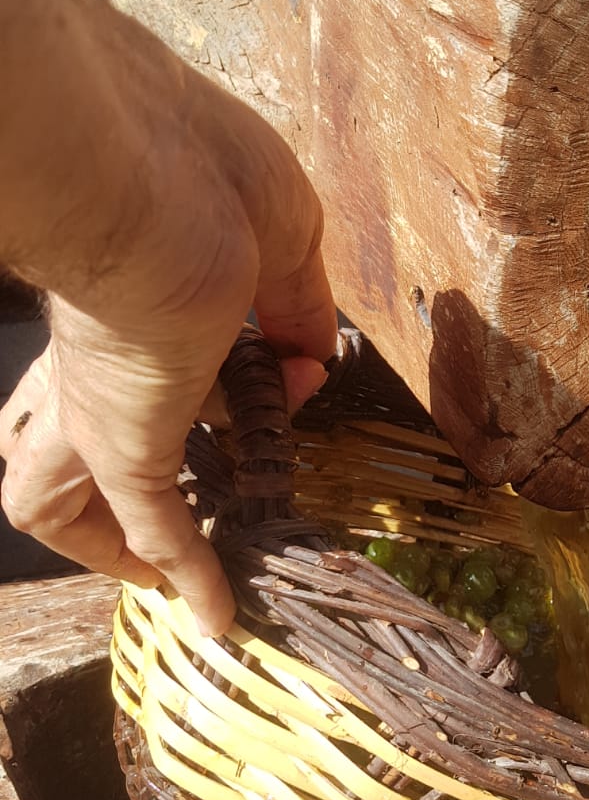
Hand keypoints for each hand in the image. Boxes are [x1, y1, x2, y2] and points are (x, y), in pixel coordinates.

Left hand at [0, 0, 336, 635]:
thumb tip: (317, 353)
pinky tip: (219, 618)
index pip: (149, 345)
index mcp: (140, 289)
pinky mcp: (123, 454)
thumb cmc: (208, 180)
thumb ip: (300, 301)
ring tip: (165, 569)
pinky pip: (154, 530)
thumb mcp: (284, 233)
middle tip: (186, 481)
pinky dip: (191, 578)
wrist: (158, 187)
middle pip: (62, 424)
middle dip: (108, 457)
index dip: (221, 367)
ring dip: (110, 534)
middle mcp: (104, 355)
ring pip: (59, 490)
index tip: (302, 369)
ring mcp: (105, 409)